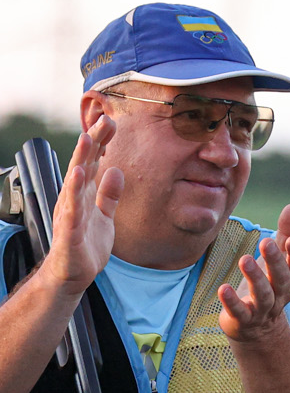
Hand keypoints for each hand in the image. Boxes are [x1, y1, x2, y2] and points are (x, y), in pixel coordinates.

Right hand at [41, 115, 122, 295]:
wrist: (74, 273)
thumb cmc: (87, 243)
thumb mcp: (104, 214)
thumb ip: (108, 193)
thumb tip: (116, 169)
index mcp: (83, 194)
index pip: (93, 163)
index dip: (101, 143)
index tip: (112, 121)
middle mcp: (74, 199)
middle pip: (84, 165)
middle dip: (93, 142)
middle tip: (104, 119)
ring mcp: (70, 214)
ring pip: (75, 183)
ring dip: (81, 160)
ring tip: (87, 140)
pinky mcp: (69, 232)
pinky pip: (72, 211)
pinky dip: (75, 194)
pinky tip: (79, 178)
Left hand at [218, 204, 289, 346]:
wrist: (257, 329)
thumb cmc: (268, 285)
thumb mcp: (277, 260)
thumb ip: (285, 233)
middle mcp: (280, 295)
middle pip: (281, 279)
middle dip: (275, 262)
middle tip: (266, 242)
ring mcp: (263, 309)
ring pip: (263, 295)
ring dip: (255, 278)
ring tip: (244, 260)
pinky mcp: (244, 319)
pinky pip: (240, 311)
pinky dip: (232, 302)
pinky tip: (223, 289)